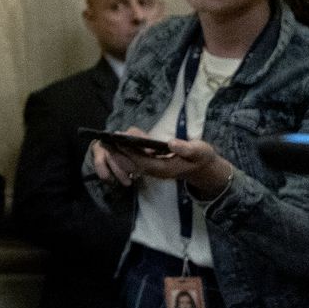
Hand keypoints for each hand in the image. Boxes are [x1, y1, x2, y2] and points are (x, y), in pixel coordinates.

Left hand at [91, 128, 231, 195]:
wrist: (203, 168)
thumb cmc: (202, 158)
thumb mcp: (200, 151)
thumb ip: (187, 149)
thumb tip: (171, 143)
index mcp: (164, 168)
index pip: (141, 161)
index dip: (128, 151)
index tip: (117, 140)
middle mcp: (155, 170)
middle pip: (131, 163)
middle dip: (118, 152)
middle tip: (105, 138)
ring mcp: (152, 168)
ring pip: (131, 161)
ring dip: (120, 150)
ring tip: (110, 136)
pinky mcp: (152, 163)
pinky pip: (135, 158)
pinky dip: (127, 149)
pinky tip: (122, 137)